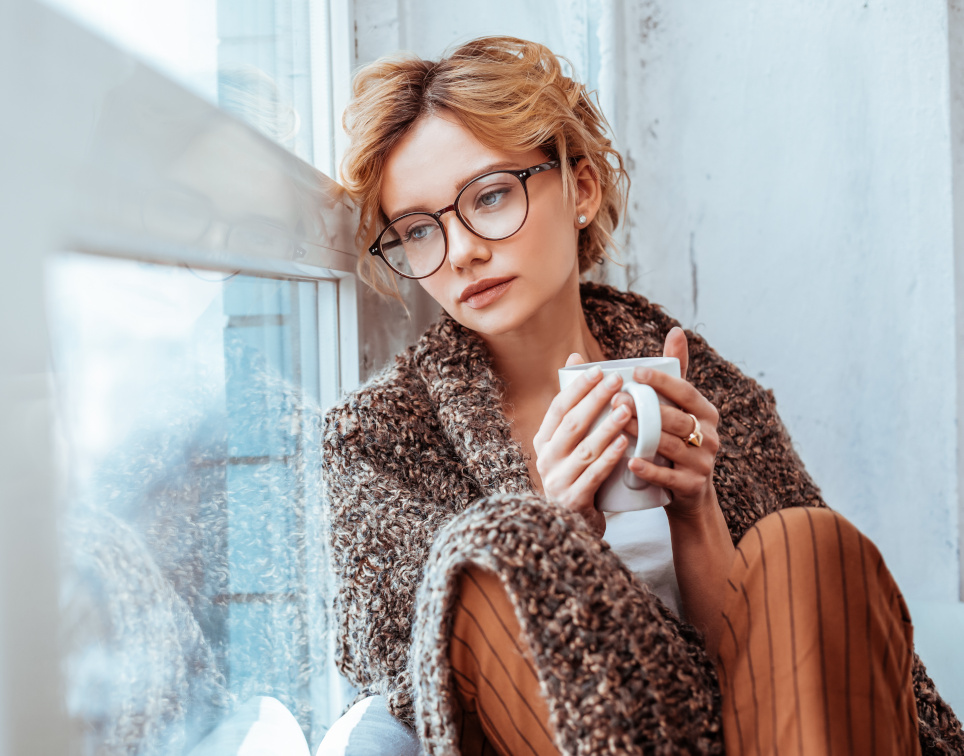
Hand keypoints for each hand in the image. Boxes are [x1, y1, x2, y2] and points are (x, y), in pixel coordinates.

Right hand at [532, 354, 632, 537]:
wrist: (578, 526)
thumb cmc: (581, 474)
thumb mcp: (574, 442)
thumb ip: (577, 405)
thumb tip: (575, 358)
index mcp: (544, 441)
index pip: (558, 407)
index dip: (578, 388)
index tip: (599, 369)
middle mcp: (545, 460)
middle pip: (571, 424)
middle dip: (595, 400)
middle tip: (618, 381)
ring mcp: (557, 482)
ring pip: (584, 449)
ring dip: (607, 427)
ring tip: (627, 409)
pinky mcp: (572, 501)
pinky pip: (592, 476)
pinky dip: (609, 459)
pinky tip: (625, 444)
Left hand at [611, 327, 720, 518]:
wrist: (688, 494)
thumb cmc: (676, 441)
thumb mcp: (680, 408)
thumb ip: (676, 372)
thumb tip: (676, 330)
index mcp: (706, 412)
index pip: (684, 391)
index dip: (661, 381)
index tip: (634, 371)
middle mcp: (709, 435)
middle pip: (676, 418)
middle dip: (646, 408)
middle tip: (616, 399)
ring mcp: (702, 463)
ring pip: (670, 445)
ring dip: (642, 434)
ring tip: (615, 425)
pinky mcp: (691, 487)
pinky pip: (668, 477)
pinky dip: (648, 470)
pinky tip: (629, 463)